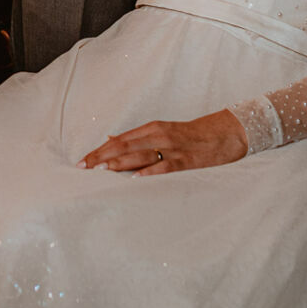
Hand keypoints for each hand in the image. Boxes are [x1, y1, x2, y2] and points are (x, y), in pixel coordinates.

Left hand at [79, 110, 248, 175]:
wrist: (224, 134)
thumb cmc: (189, 135)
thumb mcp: (161, 131)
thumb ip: (137, 138)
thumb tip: (110, 139)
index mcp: (151, 128)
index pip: (119, 140)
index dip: (100, 150)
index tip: (83, 161)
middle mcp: (158, 135)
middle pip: (124, 146)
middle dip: (102, 157)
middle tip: (83, 167)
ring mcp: (172, 148)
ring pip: (140, 155)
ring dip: (119, 163)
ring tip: (101, 170)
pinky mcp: (186, 161)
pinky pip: (164, 167)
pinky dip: (149, 172)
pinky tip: (135, 179)